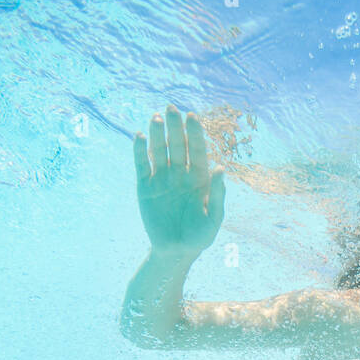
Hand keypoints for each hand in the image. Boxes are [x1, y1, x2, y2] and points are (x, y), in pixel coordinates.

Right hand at [134, 106, 225, 255]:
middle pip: (177, 145)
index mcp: (199, 178)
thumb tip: (220, 168)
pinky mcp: (145, 187)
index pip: (197, 151)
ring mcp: (162, 178)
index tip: (192, 117)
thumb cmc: (199, 236)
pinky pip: (142, 165)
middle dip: (175, 127)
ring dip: (157, 134)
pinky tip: (139, 136)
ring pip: (159, 151)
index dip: (194, 134)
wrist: (176, 251)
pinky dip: (140, 151)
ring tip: (156, 117)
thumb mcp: (213, 218)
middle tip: (172, 108)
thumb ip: (218, 195)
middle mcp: (180, 174)